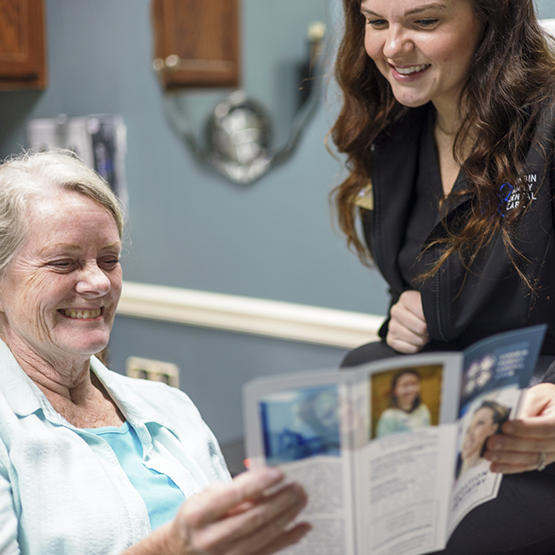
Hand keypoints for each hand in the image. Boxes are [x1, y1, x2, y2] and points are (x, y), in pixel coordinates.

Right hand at [131, 468, 309, 554]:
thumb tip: (263, 481)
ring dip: (287, 516)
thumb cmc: (197, 517)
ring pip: (263, 535)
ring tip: (302, 498)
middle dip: (280, 500)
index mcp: (198, 515)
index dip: (258, 483)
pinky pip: (269, 551)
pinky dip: (289, 538)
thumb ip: (232, 489)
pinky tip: (303, 525)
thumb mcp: (205, 495)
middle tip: (297, 486)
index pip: (233, 496)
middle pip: (253, 518)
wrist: (181, 549)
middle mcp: (211, 538)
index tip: (278, 472)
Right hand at [386, 290, 429, 353]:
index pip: (423, 312)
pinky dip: (416, 347)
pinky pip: (408, 348)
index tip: (433, 319)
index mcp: (406, 298)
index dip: (431, 319)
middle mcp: (396, 311)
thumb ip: (432, 307)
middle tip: (429, 329)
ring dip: (422, 340)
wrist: (415, 319)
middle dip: (428, 331)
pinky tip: (416, 342)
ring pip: (414, 338)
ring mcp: (392, 325)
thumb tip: (438, 315)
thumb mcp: (429, 303)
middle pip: (420, 327)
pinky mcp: (391, 339)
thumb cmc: (424, 312)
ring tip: (423, 335)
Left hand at [483, 383, 554, 473]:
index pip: (546, 428)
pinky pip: (527, 466)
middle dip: (511, 445)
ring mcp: (553, 453)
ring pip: (531, 459)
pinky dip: (510, 467)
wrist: (554, 408)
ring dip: (507, 458)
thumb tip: (511, 418)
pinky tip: (495, 466)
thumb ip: (527, 406)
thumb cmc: (546, 399)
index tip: (505, 426)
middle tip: (491, 442)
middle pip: (537, 446)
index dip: (525, 428)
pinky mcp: (543, 459)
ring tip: (489, 454)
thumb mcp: (539, 395)